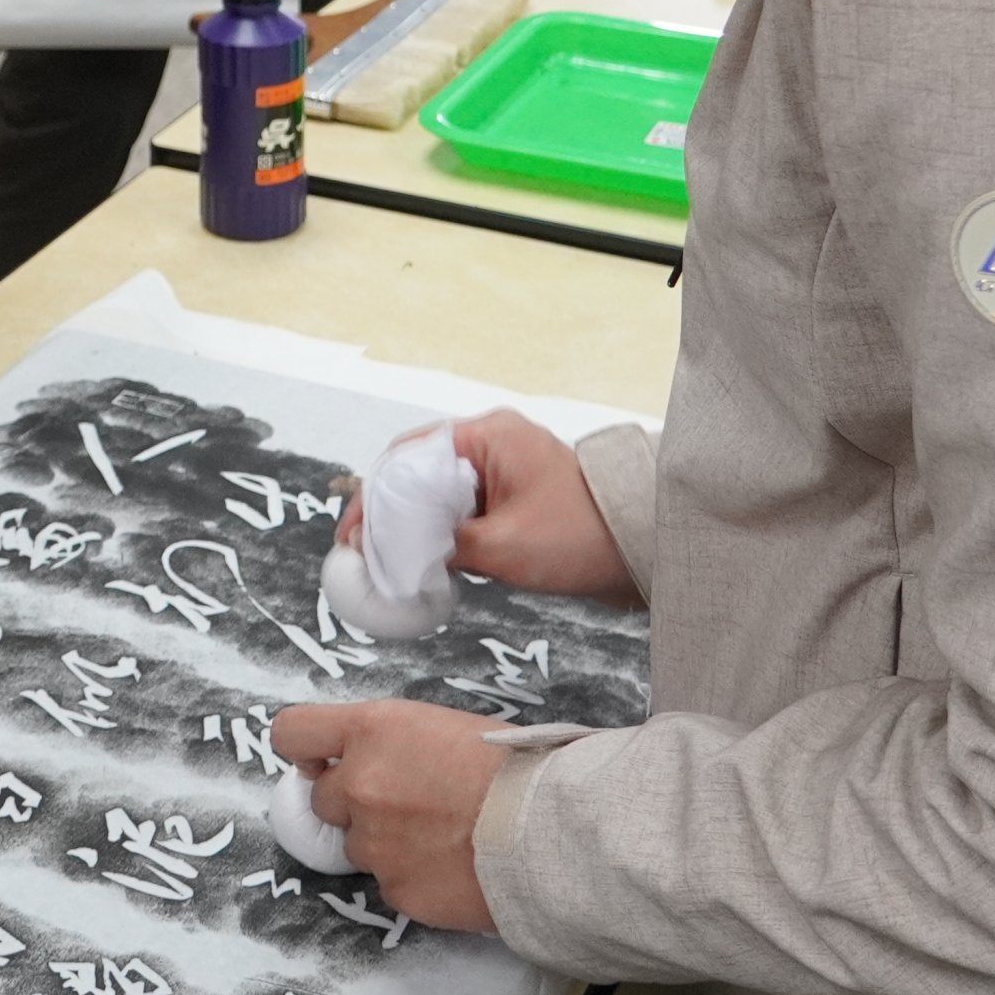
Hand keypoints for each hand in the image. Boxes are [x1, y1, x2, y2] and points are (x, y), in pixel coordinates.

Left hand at [269, 700, 505, 930]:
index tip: (320, 760)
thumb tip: (378, 759)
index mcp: (372, 732)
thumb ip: (395, 742)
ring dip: (386, 842)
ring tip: (442, 837)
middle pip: (323, 799)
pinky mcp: (396, 891)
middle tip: (407, 804)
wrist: (553, 829)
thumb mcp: (447, 726)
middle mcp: (360, 786)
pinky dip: (414, 877)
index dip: (304, 749)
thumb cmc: (516, 765)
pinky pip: (390, 883)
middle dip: (354, 803)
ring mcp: (374, 844)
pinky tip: (454, 867)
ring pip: (357, 846)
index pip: (291, 733)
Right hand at [341, 410, 635, 603]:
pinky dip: (440, 528)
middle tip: (360, 551)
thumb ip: (443, 546)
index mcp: (487, 435)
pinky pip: (463, 504)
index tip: (352, 536)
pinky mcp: (513, 491)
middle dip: (387, 512)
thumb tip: (397, 556)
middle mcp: (492, 440)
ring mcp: (503, 465)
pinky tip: (424, 559)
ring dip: (413, 523)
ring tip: (385, 560)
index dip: (374, 498)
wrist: (643, 547)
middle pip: (418, 471)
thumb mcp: (502, 547)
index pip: (408, 457)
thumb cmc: (580, 537)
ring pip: (439, 490)